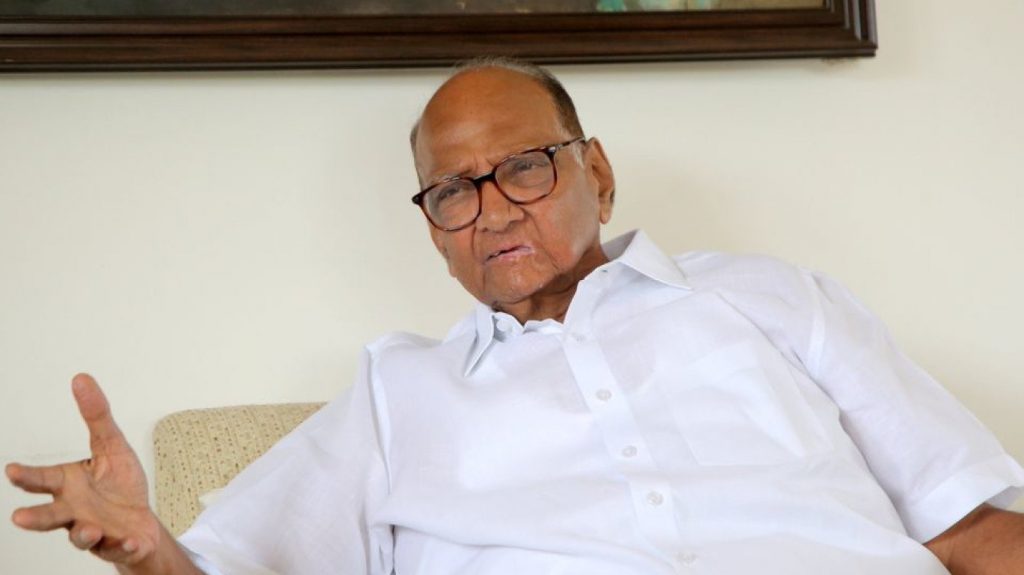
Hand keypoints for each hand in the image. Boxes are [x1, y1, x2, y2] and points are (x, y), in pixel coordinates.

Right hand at [6, 373, 161, 564]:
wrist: (140, 522)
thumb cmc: (119, 484)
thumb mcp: (112, 444)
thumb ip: (96, 415)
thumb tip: (81, 378)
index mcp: (68, 485)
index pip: (43, 480)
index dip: (26, 476)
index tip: (11, 470)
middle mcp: (73, 510)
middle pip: (50, 515)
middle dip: (36, 517)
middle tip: (19, 517)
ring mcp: (93, 530)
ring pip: (81, 536)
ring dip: (82, 534)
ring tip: (88, 530)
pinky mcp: (115, 545)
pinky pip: (118, 547)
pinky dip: (124, 545)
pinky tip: (131, 541)